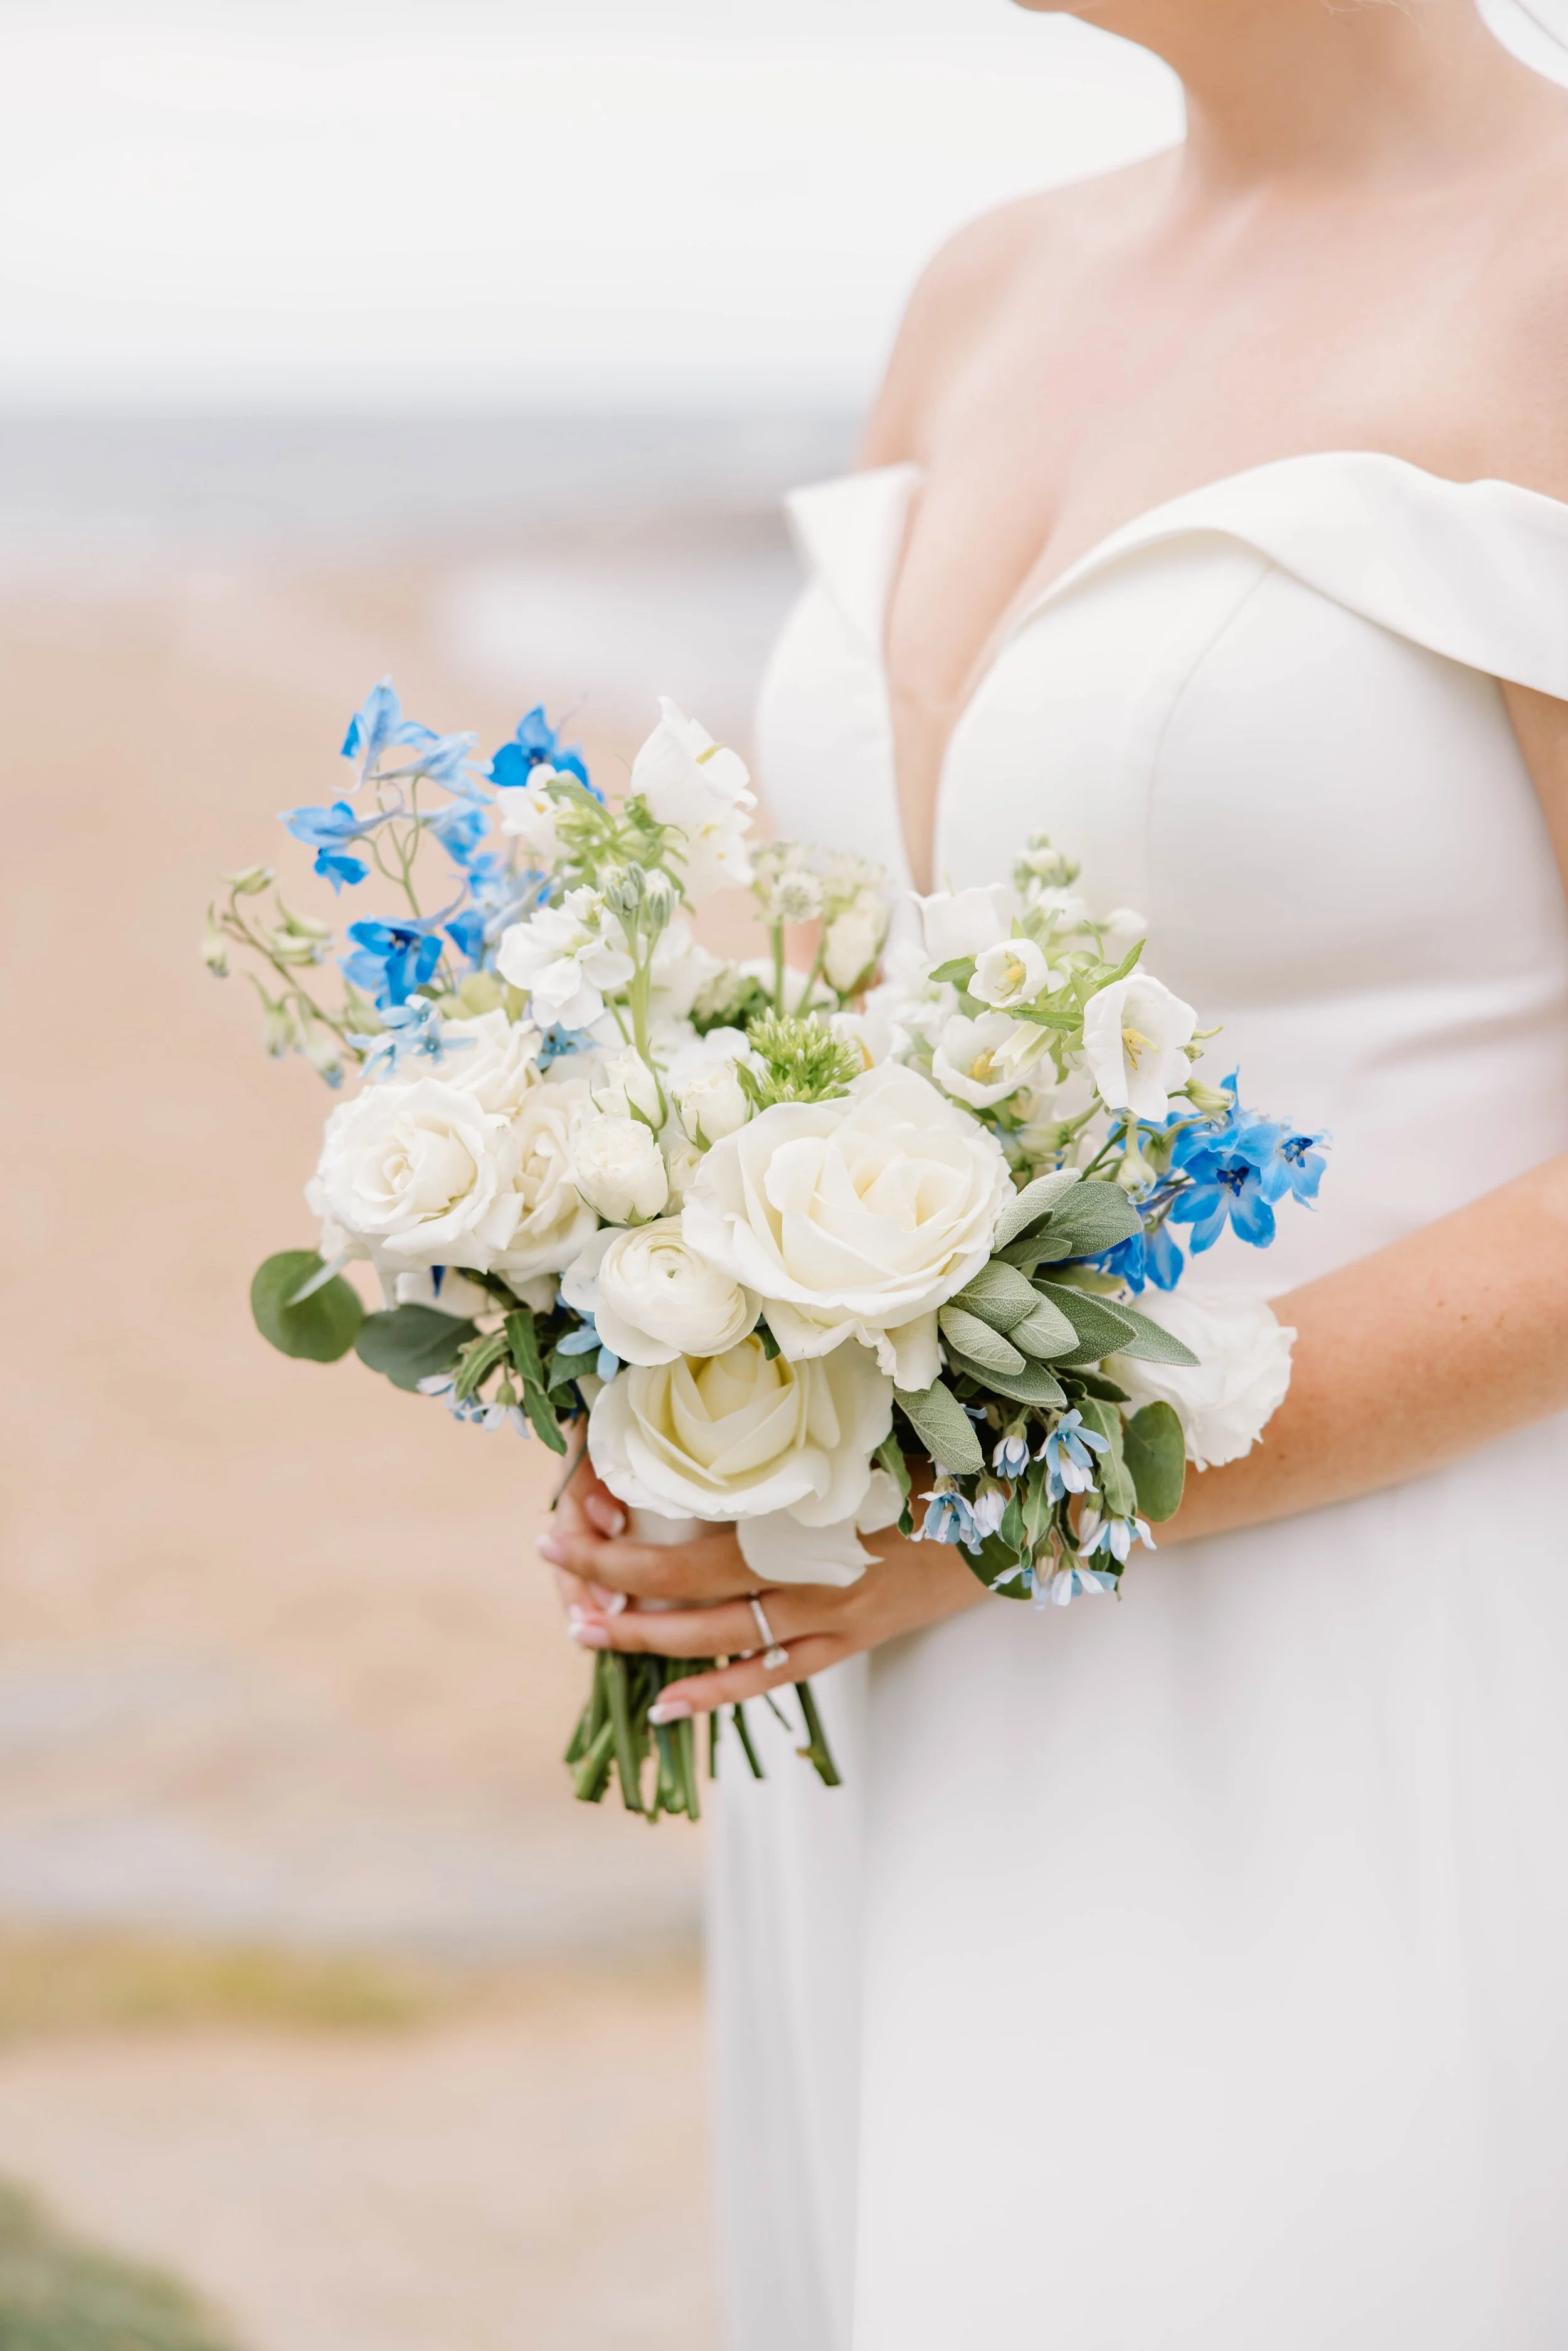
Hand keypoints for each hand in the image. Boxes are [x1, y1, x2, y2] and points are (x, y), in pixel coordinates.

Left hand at [537, 1454, 985, 1720]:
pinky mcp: (851, 1640)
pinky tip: (665, 1705)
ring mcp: (829, 1616)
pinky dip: (717, 1695)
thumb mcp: (874, 1424)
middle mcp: (809, 1573)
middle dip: (611, 1581)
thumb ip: (803, 1420)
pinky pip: (771, 1676)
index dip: (620, 1540)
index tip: (567, 1514)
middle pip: (687, 1590)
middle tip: (553, 1562)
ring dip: (646, 1639)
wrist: (1029, 1514)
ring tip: (584, 1630)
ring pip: (719, 1641)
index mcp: (805, 1514)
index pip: (687, 1539)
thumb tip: (729, 1373)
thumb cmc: (952, 1454)